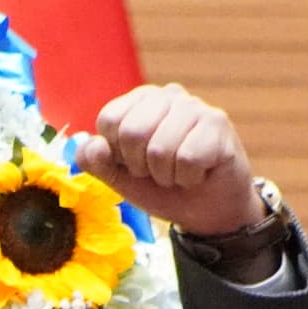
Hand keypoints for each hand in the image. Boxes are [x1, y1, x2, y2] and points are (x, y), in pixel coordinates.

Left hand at [77, 86, 270, 252]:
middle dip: (141, 166)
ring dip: (167, 176)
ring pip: (160, 149)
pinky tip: (199, 174)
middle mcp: (168, 95)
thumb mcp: (122, 179)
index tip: (135, 164)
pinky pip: (188, 158)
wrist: (207, 212)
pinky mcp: (218, 124)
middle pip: (132, 132)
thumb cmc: (164, 188)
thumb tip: (89, 146)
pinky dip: (189, 178)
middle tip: (159, 172)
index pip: (109, 119)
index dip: (118, 154)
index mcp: (140, 101)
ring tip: (179, 173)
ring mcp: (195, 106)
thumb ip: (98, 163)